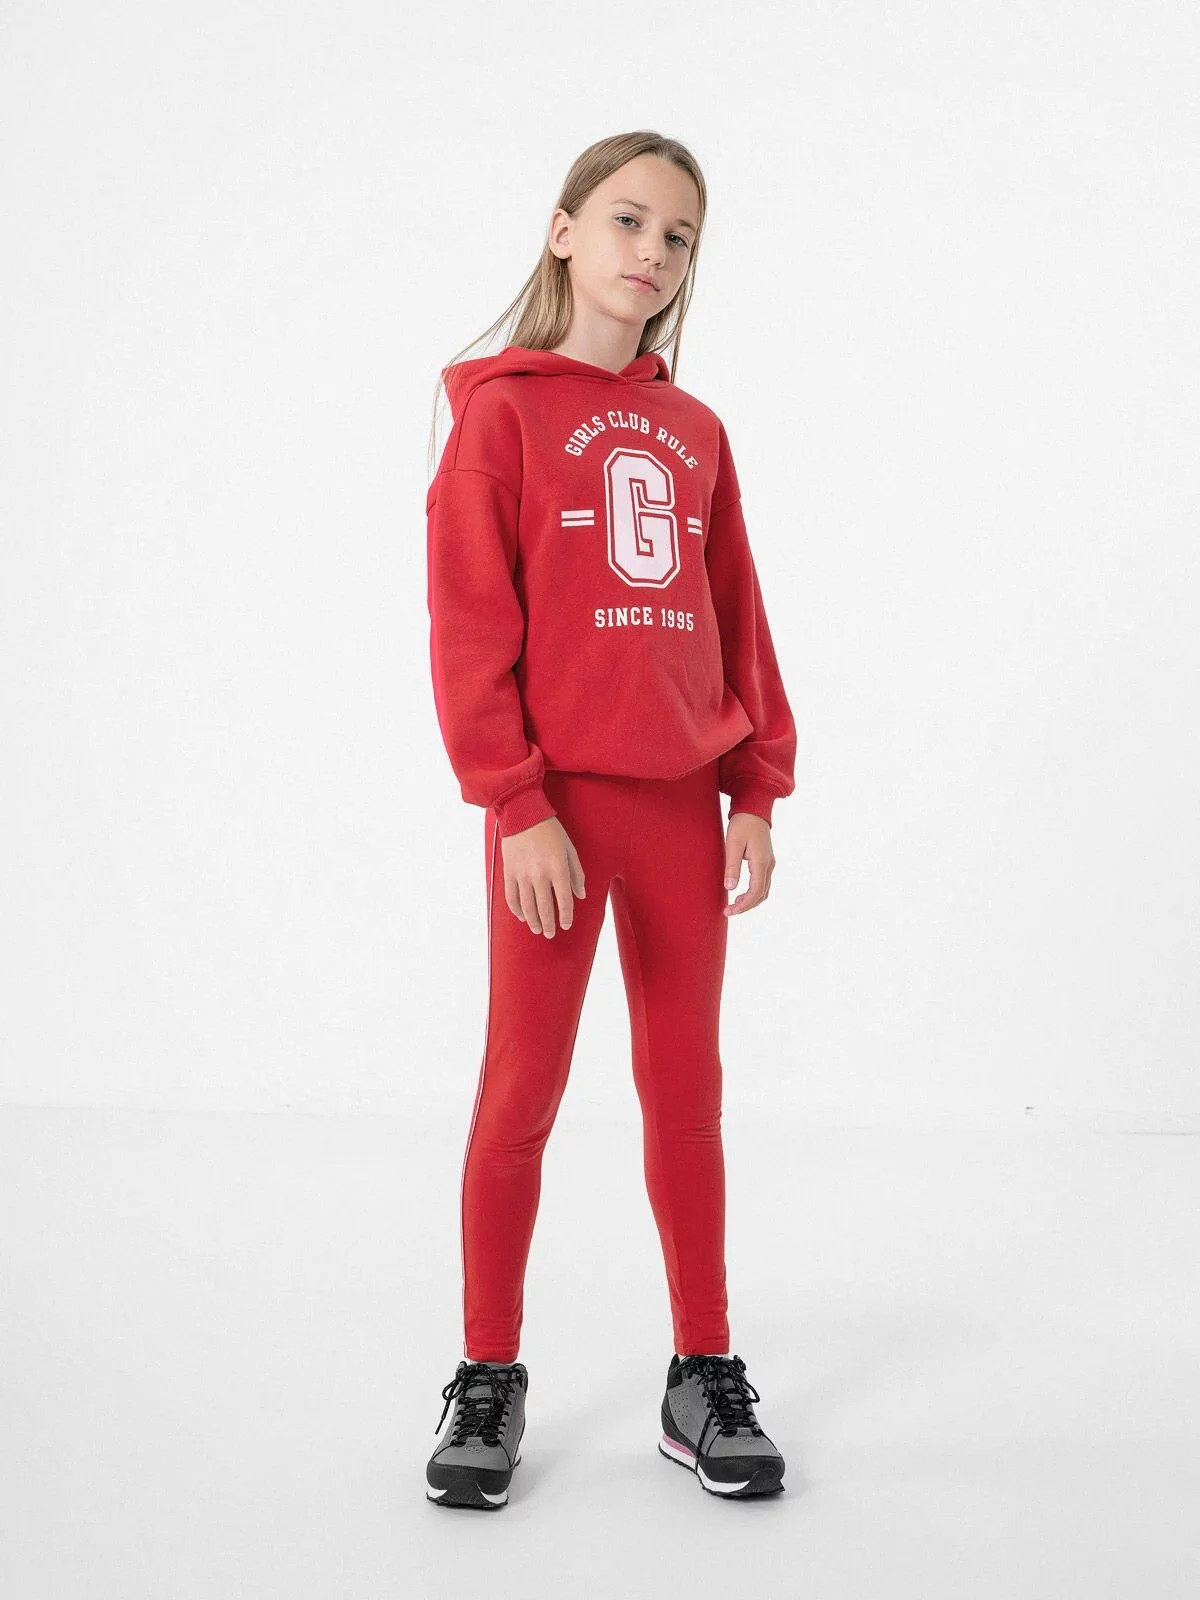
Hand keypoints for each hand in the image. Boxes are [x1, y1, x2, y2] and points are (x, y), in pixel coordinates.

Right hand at [501, 816, 586, 936]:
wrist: (522, 814)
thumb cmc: (550, 831)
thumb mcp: (569, 849)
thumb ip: (576, 873)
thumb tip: (580, 895)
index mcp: (557, 868)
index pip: (563, 900)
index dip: (566, 916)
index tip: (566, 925)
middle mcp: (539, 874)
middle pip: (544, 908)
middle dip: (548, 924)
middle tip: (550, 934)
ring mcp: (522, 874)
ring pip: (527, 906)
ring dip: (533, 921)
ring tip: (538, 929)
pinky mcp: (509, 872)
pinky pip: (512, 897)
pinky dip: (516, 910)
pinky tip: (522, 917)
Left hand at [723, 812, 774, 915]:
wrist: (754, 809)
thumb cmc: (742, 824)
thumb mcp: (732, 844)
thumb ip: (732, 866)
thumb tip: (730, 888)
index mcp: (761, 862)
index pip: (755, 893)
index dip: (742, 905)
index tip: (728, 911)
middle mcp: (769, 865)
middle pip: (761, 895)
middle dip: (746, 906)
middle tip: (728, 911)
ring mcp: (769, 864)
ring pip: (764, 891)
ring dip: (750, 901)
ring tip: (734, 905)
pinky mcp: (766, 861)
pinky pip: (763, 883)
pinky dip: (754, 893)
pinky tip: (741, 893)